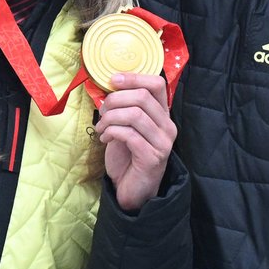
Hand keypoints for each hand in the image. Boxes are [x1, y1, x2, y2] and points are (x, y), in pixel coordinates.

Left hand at [95, 71, 177, 211]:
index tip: (113, 80)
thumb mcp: (126, 128)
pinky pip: (130, 135)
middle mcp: (167, 126)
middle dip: (115, 100)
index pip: (157, 84)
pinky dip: (112, 132)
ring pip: (135, 114)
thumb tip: (110, 88)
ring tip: (101, 128)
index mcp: (162, 115)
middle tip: (101, 111)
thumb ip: (124, 109)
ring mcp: (162, 142)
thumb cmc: (127, 158)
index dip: (134, 77)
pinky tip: (105, 139)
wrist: (131, 191)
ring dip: (110, 118)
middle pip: (143, 97)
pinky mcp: (152, 157)